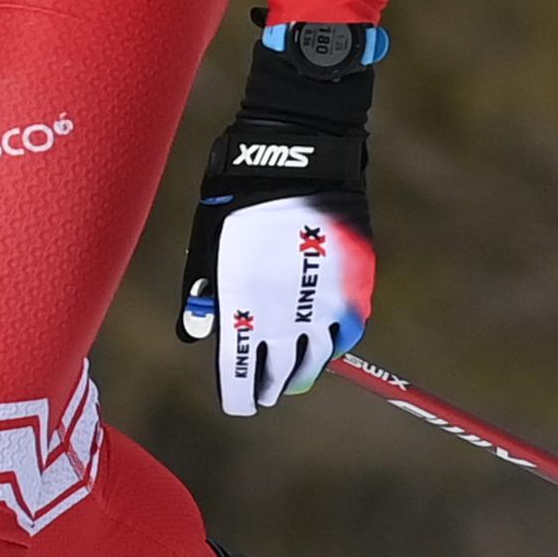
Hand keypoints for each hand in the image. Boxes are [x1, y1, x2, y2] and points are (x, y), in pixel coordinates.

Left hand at [177, 22, 381, 415]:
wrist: (300, 150)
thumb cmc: (238, 192)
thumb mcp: (208, 240)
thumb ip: (203, 292)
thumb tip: (199, 337)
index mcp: (244, 302)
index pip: (241, 366)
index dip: (239, 391)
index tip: (239, 405)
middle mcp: (287, 309)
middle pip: (282, 370)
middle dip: (270, 385)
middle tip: (264, 395)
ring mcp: (327, 299)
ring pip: (320, 357)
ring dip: (305, 371)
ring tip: (294, 378)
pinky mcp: (358, 283)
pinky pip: (349, 330)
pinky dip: (336, 342)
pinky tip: (324, 345)